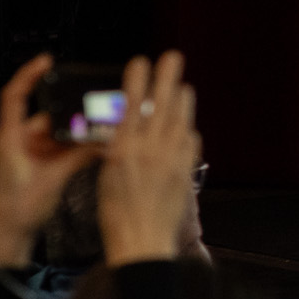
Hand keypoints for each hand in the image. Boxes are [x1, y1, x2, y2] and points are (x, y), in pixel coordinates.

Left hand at [0, 54, 99, 267]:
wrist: (14, 234)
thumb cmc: (20, 208)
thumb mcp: (53, 178)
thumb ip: (78, 156)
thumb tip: (106, 140)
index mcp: (11, 138)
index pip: (15, 97)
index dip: (29, 75)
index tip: (47, 60)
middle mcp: (19, 140)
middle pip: (49, 114)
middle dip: (73, 112)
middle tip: (97, 106)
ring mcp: (31, 151)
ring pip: (60, 131)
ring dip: (79, 132)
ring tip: (102, 129)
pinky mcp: (41, 162)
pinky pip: (63, 146)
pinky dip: (79, 145)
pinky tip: (97, 146)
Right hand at [96, 52, 200, 267]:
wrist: (142, 241)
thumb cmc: (116, 215)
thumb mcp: (107, 176)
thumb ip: (118, 149)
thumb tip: (127, 130)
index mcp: (123, 149)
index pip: (131, 105)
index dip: (137, 80)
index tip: (140, 61)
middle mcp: (150, 149)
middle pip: (162, 104)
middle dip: (167, 77)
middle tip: (172, 57)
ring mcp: (173, 158)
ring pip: (181, 119)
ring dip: (181, 100)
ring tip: (181, 85)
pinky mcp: (187, 169)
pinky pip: (190, 141)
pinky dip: (186, 129)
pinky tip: (184, 126)